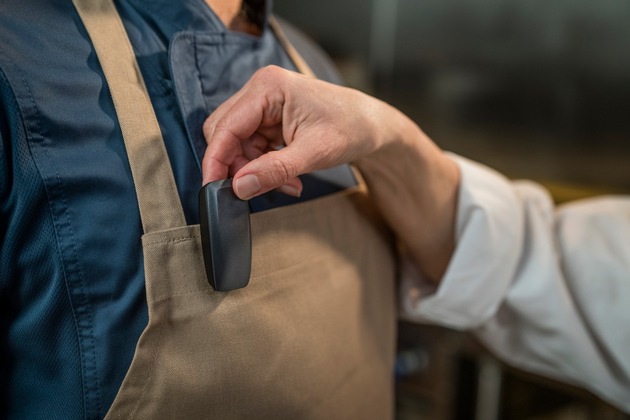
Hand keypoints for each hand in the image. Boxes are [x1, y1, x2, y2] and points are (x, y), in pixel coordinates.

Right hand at [201, 65, 400, 198]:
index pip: (225, 127)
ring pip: (236, 143)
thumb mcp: (313, 153)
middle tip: (257, 189)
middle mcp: (260, 90)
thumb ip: (274, 170)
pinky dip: (263, 167)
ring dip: (253, 170)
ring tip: (286, 184)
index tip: (213, 189)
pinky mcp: (268, 118)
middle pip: (224, 133)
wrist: (371, 125)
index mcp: (268, 87)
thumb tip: (239, 187)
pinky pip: (251, 146)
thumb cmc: (350, 128)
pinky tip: (287, 178)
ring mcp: (263, 103)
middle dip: (237, 166)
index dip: (216, 161)